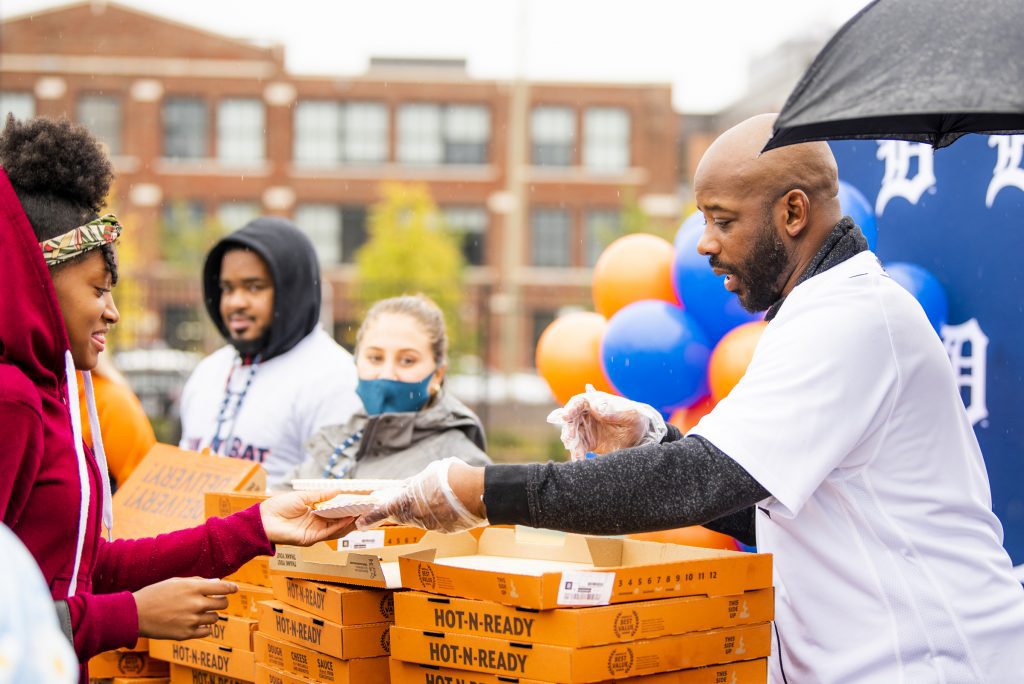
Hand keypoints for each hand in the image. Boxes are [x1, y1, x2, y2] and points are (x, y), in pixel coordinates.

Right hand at [134, 577, 235, 639]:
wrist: (136, 614)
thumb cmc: (156, 594)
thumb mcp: (176, 582)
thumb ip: (199, 582)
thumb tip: (218, 583)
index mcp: (194, 588)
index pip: (223, 588)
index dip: (231, 588)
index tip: (234, 589)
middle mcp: (195, 604)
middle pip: (223, 603)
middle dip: (220, 601)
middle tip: (213, 601)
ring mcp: (191, 620)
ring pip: (215, 618)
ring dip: (210, 614)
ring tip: (197, 612)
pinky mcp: (186, 634)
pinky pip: (207, 631)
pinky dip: (204, 627)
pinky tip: (195, 623)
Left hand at [260, 490, 357, 545]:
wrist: (263, 519)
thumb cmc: (278, 507)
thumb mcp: (303, 497)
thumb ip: (320, 495)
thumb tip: (338, 491)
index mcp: (314, 513)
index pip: (335, 512)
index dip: (347, 508)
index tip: (359, 502)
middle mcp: (316, 524)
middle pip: (339, 521)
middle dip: (353, 516)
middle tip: (366, 509)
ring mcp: (314, 533)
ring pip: (337, 529)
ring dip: (350, 522)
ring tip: (362, 514)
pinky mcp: (310, 539)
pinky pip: (328, 533)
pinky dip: (339, 527)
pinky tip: (348, 519)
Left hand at [357, 458, 484, 532]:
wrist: (477, 493)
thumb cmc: (451, 478)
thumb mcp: (427, 473)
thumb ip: (413, 483)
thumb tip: (406, 488)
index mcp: (408, 500)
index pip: (383, 510)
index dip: (370, 517)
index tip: (359, 523)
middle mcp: (416, 517)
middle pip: (401, 515)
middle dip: (397, 509)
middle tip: (395, 502)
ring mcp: (430, 525)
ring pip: (419, 518)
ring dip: (421, 509)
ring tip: (433, 496)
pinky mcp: (444, 530)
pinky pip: (435, 522)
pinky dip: (437, 514)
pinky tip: (448, 504)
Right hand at [549, 387, 665, 459]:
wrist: (643, 436)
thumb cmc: (637, 419)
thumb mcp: (629, 414)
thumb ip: (613, 410)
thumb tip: (595, 405)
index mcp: (596, 401)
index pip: (578, 402)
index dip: (570, 408)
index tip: (565, 417)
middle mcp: (588, 414)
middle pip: (571, 419)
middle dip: (569, 430)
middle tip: (571, 441)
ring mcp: (587, 428)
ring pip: (572, 435)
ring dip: (572, 444)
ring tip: (577, 454)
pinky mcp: (588, 442)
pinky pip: (578, 448)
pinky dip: (577, 454)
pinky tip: (579, 461)